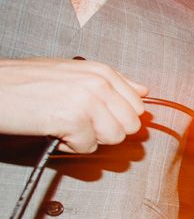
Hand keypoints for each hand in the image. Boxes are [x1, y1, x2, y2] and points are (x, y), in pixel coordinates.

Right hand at [0, 58, 147, 153]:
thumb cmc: (24, 83)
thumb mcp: (72, 73)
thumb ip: (112, 82)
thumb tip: (143, 90)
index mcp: (101, 71)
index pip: (137, 105)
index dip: (118, 117)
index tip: (98, 117)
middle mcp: (98, 82)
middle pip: (130, 125)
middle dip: (106, 130)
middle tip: (78, 121)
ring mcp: (88, 100)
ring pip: (114, 138)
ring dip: (89, 138)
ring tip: (65, 124)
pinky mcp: (74, 119)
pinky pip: (88, 147)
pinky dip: (69, 145)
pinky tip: (53, 130)